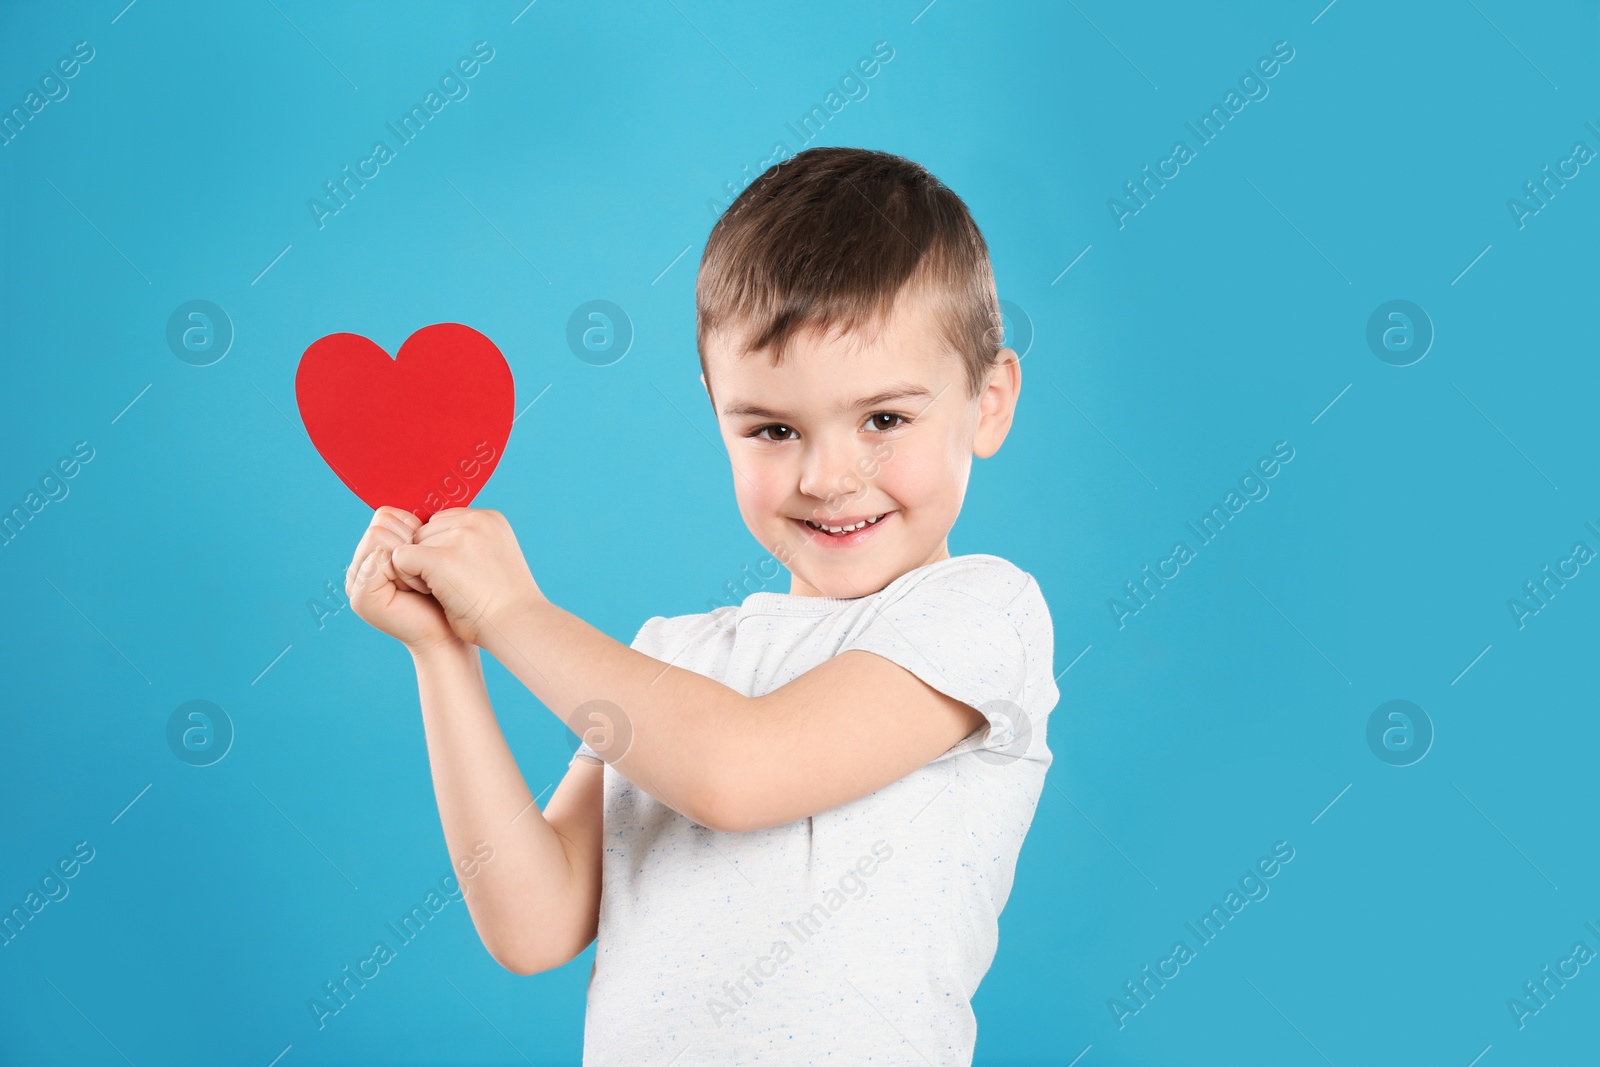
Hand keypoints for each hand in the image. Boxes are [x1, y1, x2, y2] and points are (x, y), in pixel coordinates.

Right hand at [346, 506, 463, 653]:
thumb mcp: (439, 551)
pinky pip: (378, 559)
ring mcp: (356, 581)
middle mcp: (362, 564)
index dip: (414, 528)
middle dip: (412, 541)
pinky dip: (404, 572)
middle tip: (429, 570)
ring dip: (410, 557)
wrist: (456, 633)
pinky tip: (418, 589)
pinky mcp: (360, 597)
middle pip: (380, 520)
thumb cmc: (456, 592)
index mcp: (377, 552)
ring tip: (424, 581)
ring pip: (378, 536)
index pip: (386, 514)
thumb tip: (433, 486)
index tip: (435, 551)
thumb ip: (422, 527)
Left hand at [389, 508, 543, 646]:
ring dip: (421, 568)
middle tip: (455, 584)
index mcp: (490, 519)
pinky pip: (401, 558)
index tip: (460, 573)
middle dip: (431, 557)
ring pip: (413, 544)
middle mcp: (475, 521)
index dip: (443, 549)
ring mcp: (459, 537)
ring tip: (449, 590)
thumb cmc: (505, 604)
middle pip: (426, 530)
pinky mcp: (439, 557)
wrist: (516, 624)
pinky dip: (409, 578)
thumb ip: (472, 544)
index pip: (444, 521)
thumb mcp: (495, 561)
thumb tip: (439, 544)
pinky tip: (432, 593)